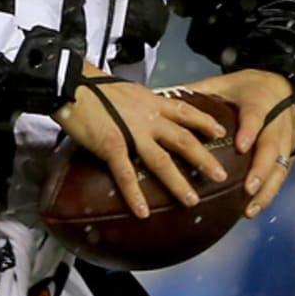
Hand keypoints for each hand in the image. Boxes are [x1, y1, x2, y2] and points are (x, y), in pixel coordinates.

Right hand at [51, 62, 228, 217]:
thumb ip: (142, 104)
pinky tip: (142, 212)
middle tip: (221, 176)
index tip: (220, 131)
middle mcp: (148, 117)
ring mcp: (131, 133)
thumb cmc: (95, 86)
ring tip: (192, 200)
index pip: (185, 111)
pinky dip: (134, 194)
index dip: (204, 122)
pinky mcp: (111, 146)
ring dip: (178, 182)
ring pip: (162, 161)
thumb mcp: (128, 91)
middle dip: (204, 158)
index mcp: (151, 101)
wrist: (73, 84)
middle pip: (183, 139)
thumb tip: (148, 112)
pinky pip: (125, 174)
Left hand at [184, 68, 294, 218]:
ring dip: (266, 190)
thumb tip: (167, 94)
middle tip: (247, 188)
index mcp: (258, 103)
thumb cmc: (249, 87)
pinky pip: (280, 177)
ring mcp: (285, 141)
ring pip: (279, 167)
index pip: (256, 117)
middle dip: (260, 170)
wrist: (283, 87)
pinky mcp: (288, 155)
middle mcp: (275, 124)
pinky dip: (269, 194)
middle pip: (271, 148)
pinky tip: (253, 209)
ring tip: (248, 209)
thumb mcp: (226, 83)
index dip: (250, 132)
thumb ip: (200, 91)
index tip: (240, 147)